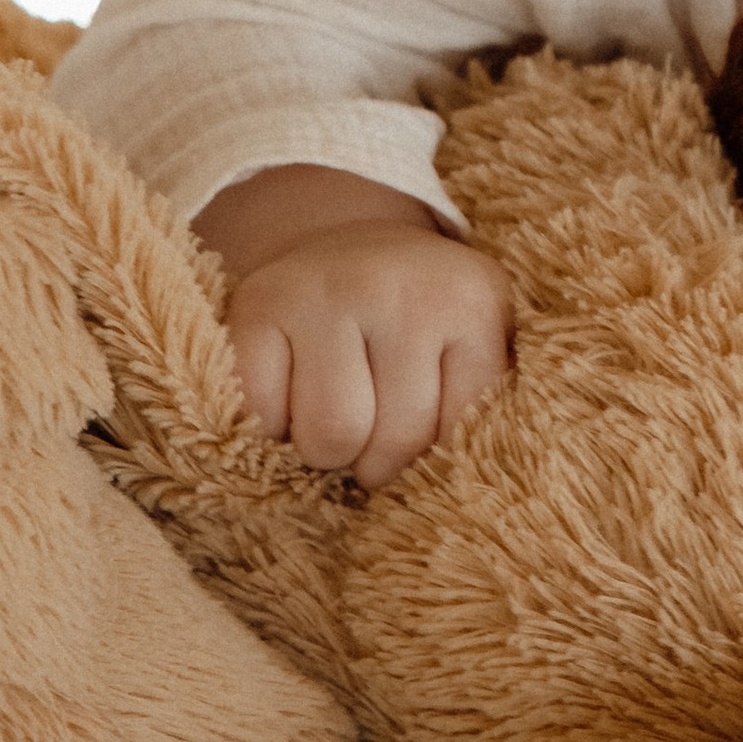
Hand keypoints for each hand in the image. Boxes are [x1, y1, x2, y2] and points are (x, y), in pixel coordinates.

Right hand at [196, 164, 511, 489]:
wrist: (343, 243)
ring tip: (333, 416)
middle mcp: (399, 287)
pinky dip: (270, 428)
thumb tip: (474, 498)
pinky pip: (262, 418)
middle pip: (394, 441)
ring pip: (329, 438)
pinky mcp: (258, 306)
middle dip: (378, 459)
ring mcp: (323, 292)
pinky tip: (288, 396)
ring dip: (325, 451)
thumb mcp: (476, 341)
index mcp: (472, 298)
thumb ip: (484, 404)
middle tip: (373, 427)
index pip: (462, 428)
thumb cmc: (418, 320)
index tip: (428, 428)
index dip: (437, 450)